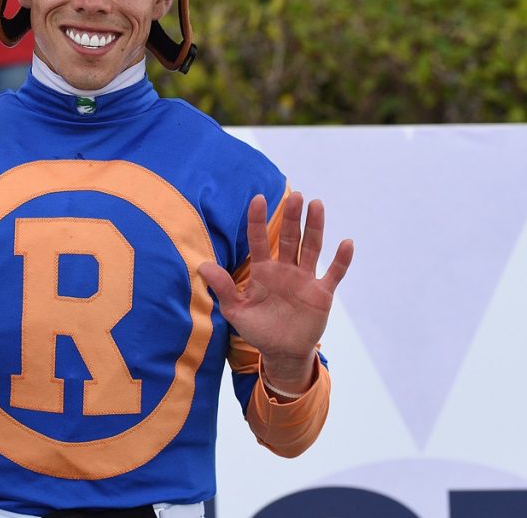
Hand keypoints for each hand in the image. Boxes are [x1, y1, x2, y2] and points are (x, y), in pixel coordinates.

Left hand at [199, 192, 352, 388]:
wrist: (282, 352)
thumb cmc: (257, 329)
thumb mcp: (236, 310)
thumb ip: (223, 288)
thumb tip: (202, 266)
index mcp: (263, 270)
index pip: (258, 239)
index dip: (257, 220)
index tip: (257, 198)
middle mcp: (284, 269)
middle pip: (288, 237)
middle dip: (291, 217)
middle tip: (295, 196)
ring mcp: (305, 279)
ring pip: (311, 248)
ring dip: (315, 227)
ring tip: (317, 205)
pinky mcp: (322, 293)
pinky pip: (334, 273)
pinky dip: (341, 260)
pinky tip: (346, 243)